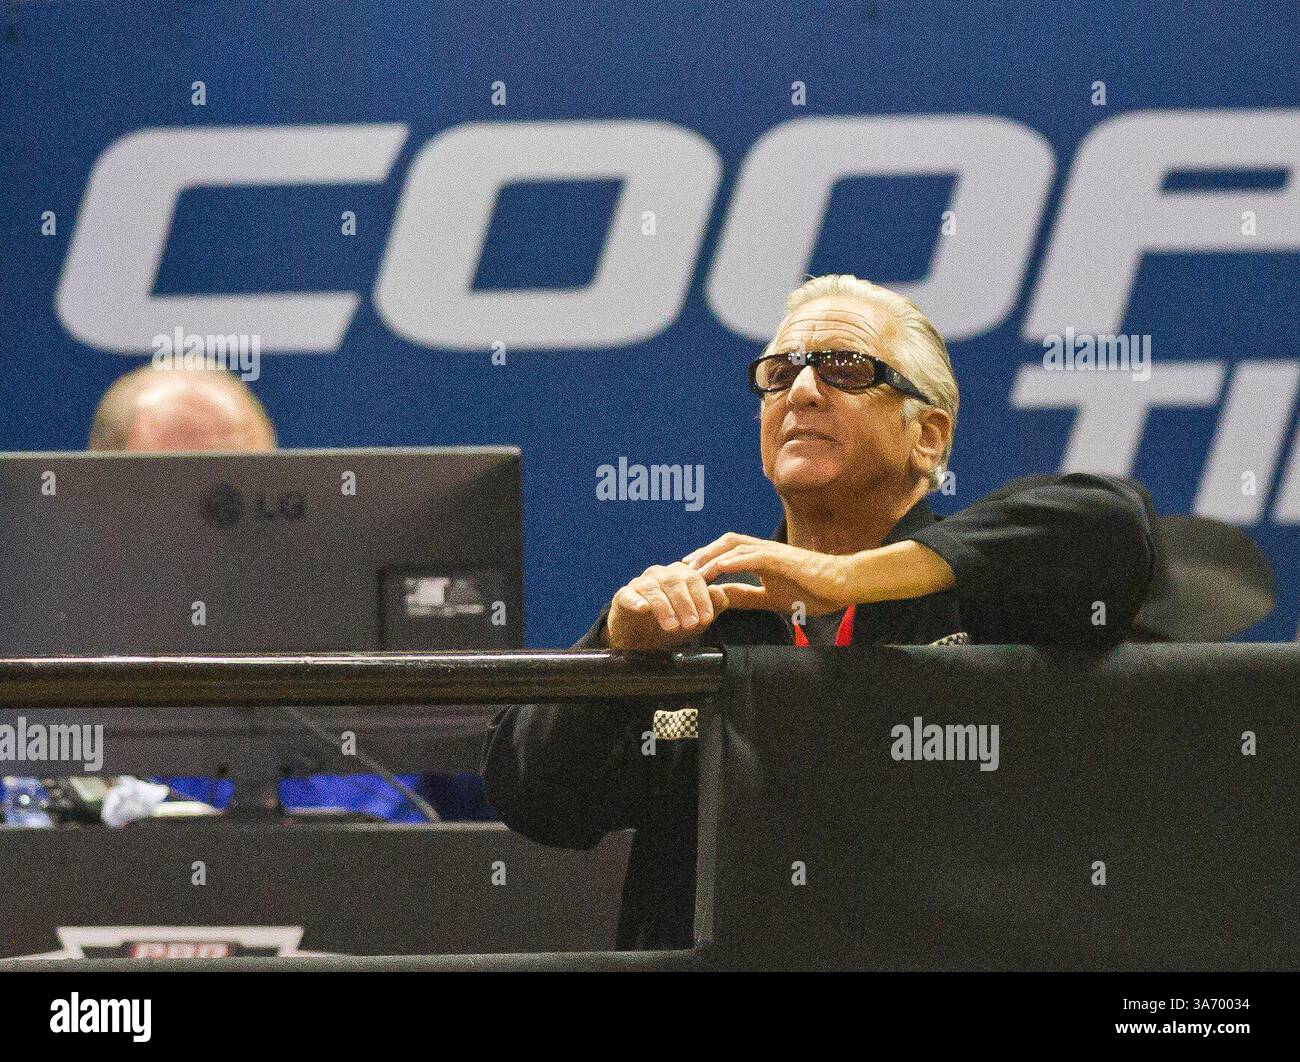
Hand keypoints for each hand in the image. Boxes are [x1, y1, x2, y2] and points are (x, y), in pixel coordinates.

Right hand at [604, 562, 732, 649]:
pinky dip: (636, 601)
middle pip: (674, 581)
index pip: (694, 579)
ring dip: (664, 607)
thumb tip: (721, 593)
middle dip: (685, 604)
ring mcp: (641, 584)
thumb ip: (712, 607)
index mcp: (681, 575)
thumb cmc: (673, 624)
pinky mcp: (623, 595)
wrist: (642, 640)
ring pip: (653, 589)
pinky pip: (628, 595)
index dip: (702, 598)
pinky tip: (643, 609)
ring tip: (671, 626)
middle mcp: (661, 575)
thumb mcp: (696, 620)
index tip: (706, 618)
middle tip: (691, 624)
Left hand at [682, 533, 856, 615]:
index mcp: (761, 558)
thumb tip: (722, 597)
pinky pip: (752, 556)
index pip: (727, 552)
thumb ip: (747, 595)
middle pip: (725, 542)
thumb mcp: (770, 597)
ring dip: (711, 557)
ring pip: (734, 546)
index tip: (686, 572)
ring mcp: (772, 552)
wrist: (842, 585)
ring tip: (693, 570)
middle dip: (702, 553)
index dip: (705, 558)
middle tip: (681, 568)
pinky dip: (733, 561)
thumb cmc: (813, 590)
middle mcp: (763, 550)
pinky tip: (719, 569)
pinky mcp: (782, 559)